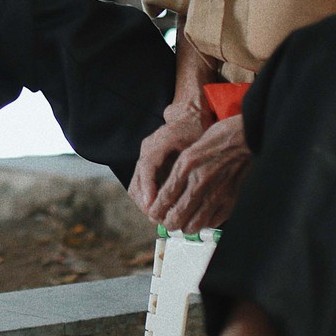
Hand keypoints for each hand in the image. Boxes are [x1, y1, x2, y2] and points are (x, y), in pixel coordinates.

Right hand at [129, 99, 210, 218]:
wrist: (189, 117)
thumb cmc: (198, 131)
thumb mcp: (199, 145)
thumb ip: (193, 165)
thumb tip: (192, 192)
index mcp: (159, 142)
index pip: (147, 166)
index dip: (148, 188)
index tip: (153, 206)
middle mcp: (147, 149)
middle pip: (137, 180)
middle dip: (145, 202)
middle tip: (158, 218)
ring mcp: (144, 157)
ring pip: (136, 186)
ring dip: (145, 203)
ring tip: (160, 217)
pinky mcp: (146, 165)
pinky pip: (141, 186)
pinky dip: (148, 199)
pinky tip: (161, 208)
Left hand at [148, 115, 251, 233]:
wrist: (244, 138)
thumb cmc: (217, 141)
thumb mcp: (189, 152)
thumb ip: (176, 174)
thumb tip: (164, 197)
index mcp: (186, 168)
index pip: (164, 200)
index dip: (155, 211)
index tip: (154, 214)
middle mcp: (200, 182)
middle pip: (176, 218)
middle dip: (167, 222)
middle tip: (166, 220)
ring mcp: (217, 194)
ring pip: (193, 226)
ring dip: (184, 226)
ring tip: (183, 221)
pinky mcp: (231, 200)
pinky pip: (213, 223)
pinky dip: (204, 223)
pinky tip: (202, 216)